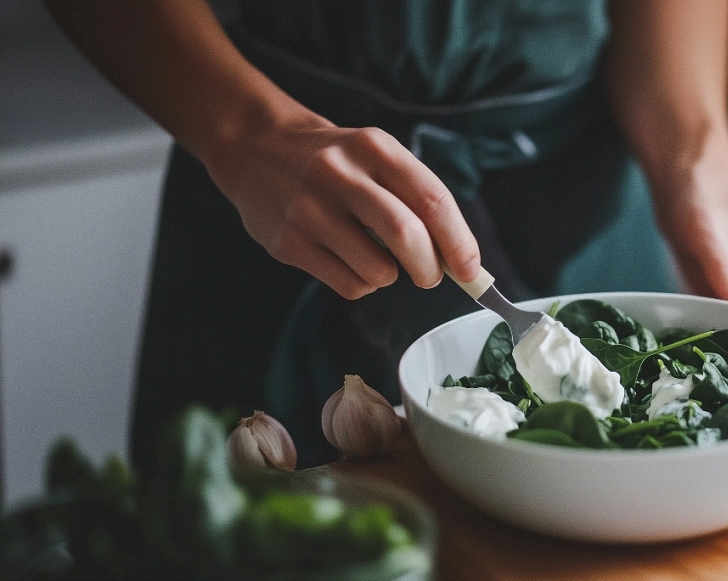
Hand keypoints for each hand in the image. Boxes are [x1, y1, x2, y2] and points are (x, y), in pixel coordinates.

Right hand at [203, 115, 480, 299]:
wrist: (255, 147)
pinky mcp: (288, 242)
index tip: (472, 270)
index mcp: (374, 147)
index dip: (459, 242)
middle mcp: (340, 174)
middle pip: (406, 234)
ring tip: (379, 260)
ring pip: (377, 269)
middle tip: (430, 276)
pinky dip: (362, 284)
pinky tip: (349, 262)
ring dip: (391, 277)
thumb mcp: (376, 157)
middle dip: (429, 268)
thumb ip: (418, 199)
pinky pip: (348, 285)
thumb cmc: (336, 162)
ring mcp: (309, 209)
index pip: (431, 200)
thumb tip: (463, 260)